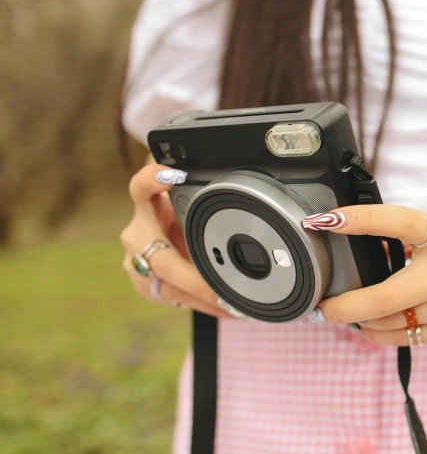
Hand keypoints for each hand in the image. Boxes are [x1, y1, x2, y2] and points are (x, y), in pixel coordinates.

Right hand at [119, 164, 232, 317]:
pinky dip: (207, 305)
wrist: (155, 232)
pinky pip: (179, 299)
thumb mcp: (183, 196)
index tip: (170, 174)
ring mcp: (139, 266)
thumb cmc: (174, 211)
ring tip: (235, 305)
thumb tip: (217, 171)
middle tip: (222, 289)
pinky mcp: (149, 287)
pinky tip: (230, 309)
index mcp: (145, 208)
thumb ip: (196, 185)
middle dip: (196, 280)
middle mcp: (137, 236)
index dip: (151, 181)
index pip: (141, 189)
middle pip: (164, 262)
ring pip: (173, 288)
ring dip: (206, 299)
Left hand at [307, 205, 426, 345]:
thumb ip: (402, 239)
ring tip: (346, 313)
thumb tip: (351, 243)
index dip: (360, 220)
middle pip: (385, 298)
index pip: (397, 222)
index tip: (324, 220)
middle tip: (322, 307)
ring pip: (391, 323)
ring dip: (361, 321)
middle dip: (345, 307)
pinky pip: (406, 339)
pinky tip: (371, 325)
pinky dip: (381, 333)